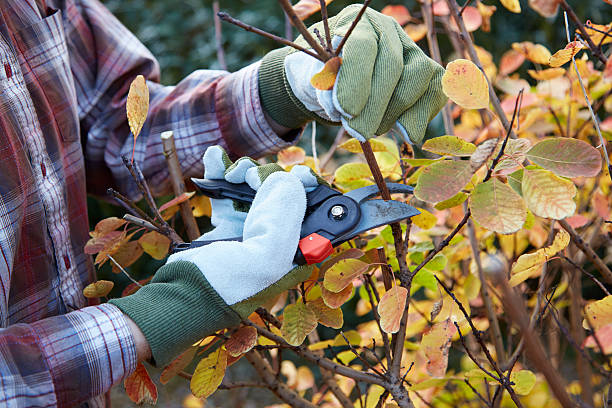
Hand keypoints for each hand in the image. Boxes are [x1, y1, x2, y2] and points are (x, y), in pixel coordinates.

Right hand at [110, 146, 320, 365]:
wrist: (182, 297)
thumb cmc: (227, 287)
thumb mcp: (266, 258)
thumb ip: (283, 217)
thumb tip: (286, 179)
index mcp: (294, 253)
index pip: (312, 212)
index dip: (308, 189)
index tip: (299, 173)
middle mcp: (276, 241)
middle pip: (282, 194)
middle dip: (268, 176)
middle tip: (251, 177)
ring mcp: (250, 232)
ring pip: (255, 190)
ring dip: (243, 172)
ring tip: (230, 172)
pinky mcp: (226, 227)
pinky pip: (228, 194)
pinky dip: (221, 173)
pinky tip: (214, 158)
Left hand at [258, 5, 446, 144]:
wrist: (343, 82)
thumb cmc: (330, 79)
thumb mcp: (319, 81)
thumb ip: (328, 90)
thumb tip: (347, 111)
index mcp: (357, 24)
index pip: (362, 46)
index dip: (356, 80)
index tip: (346, 111)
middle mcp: (389, 30)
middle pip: (392, 65)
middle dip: (374, 106)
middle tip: (358, 132)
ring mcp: (413, 50)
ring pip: (418, 77)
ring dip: (395, 112)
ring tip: (373, 130)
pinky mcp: (431, 72)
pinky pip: (434, 93)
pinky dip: (419, 117)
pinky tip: (403, 133)